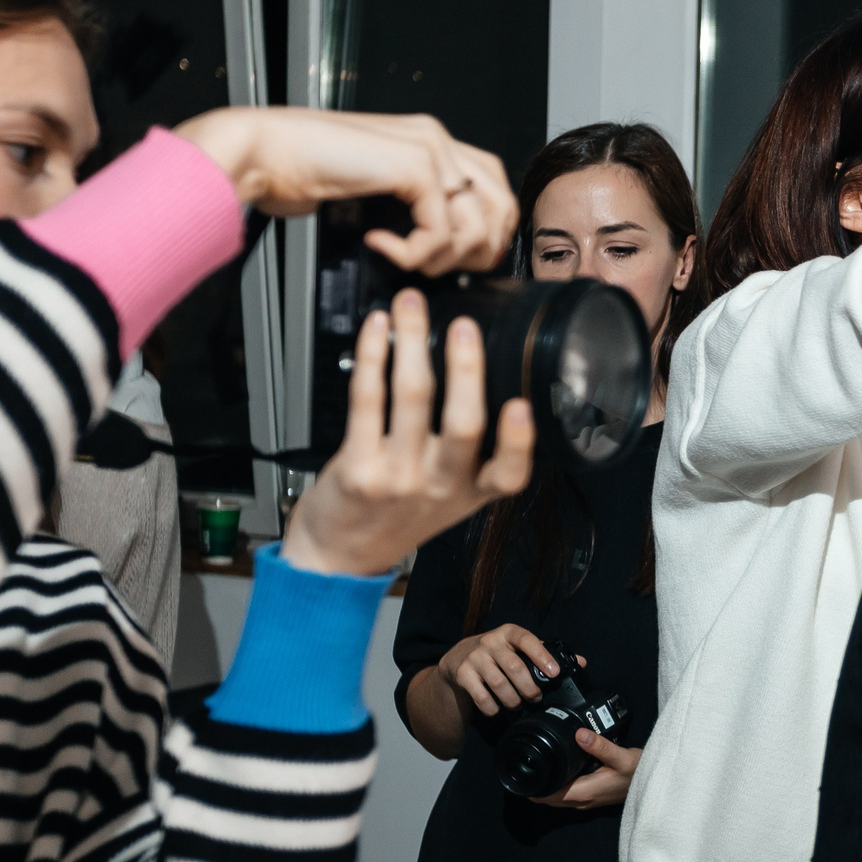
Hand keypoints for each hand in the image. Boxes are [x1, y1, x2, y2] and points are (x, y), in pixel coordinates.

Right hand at [174, 107, 516, 273]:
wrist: (267, 154)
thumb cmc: (309, 173)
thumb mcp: (378, 194)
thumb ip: (417, 208)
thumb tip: (452, 248)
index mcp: (433, 142)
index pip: (495, 190)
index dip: (490, 233)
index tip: (462, 262)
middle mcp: (437, 139)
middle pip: (500, 207)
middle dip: (477, 252)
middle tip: (436, 267)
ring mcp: (430, 148)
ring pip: (475, 225)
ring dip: (439, 258)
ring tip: (402, 257)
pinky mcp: (414, 165)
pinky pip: (440, 231)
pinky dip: (413, 253)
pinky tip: (378, 243)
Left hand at [283, 289, 533, 575]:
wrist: (340, 555)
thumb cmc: (395, 517)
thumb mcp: (448, 498)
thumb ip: (469, 455)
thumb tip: (474, 376)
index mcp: (471, 493)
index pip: (509, 474)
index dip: (519, 441)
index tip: (522, 406)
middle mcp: (438, 487)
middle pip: (463, 424)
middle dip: (465, 368)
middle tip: (464, 327)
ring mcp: (397, 478)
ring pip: (412, 399)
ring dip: (413, 343)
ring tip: (411, 307)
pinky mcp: (357, 468)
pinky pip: (367, 400)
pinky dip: (374, 357)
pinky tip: (378, 331)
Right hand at [440, 627, 563, 715]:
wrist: (458, 658)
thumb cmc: (498, 653)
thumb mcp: (519, 647)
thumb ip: (546, 653)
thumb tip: (580, 662)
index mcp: (509, 632)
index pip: (527, 640)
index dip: (542, 656)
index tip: (554, 673)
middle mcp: (490, 642)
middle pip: (515, 668)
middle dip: (530, 688)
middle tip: (536, 698)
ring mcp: (474, 657)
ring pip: (499, 685)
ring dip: (513, 700)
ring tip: (518, 705)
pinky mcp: (462, 674)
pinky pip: (482, 697)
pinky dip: (493, 708)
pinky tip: (498, 709)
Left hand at [530, 731, 640, 810]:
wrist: (656, 784)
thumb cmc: (640, 773)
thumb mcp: (621, 757)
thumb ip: (599, 745)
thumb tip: (578, 733)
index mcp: (584, 792)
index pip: (548, 796)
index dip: (532, 788)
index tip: (519, 776)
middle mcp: (583, 800)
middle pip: (549, 799)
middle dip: (536, 787)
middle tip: (524, 766)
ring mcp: (588, 801)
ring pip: (558, 798)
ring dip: (547, 788)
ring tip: (537, 768)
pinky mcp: (594, 796)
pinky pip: (568, 794)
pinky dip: (559, 786)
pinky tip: (560, 771)